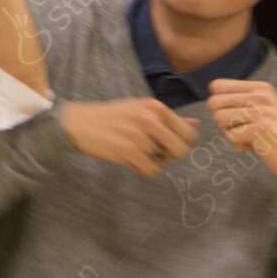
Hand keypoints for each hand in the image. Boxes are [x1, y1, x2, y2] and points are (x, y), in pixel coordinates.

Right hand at [61, 98, 195, 177]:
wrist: (80, 123)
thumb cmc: (112, 117)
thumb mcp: (141, 110)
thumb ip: (168, 119)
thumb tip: (196, 125)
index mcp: (156, 107)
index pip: (189, 133)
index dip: (180, 142)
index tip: (166, 144)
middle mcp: (151, 119)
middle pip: (181, 150)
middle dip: (169, 155)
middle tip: (153, 151)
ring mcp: (140, 136)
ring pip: (164, 162)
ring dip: (152, 161)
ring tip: (135, 152)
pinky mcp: (129, 151)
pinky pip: (151, 170)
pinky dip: (142, 169)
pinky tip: (130, 160)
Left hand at [206, 78, 276, 190]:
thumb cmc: (276, 137)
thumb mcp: (262, 110)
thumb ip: (239, 101)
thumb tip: (211, 99)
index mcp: (261, 87)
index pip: (217, 85)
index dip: (220, 105)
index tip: (239, 116)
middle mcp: (261, 95)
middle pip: (214, 103)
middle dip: (223, 121)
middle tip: (245, 128)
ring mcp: (262, 111)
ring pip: (220, 119)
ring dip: (231, 133)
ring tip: (252, 136)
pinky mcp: (260, 128)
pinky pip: (231, 136)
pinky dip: (240, 145)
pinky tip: (258, 146)